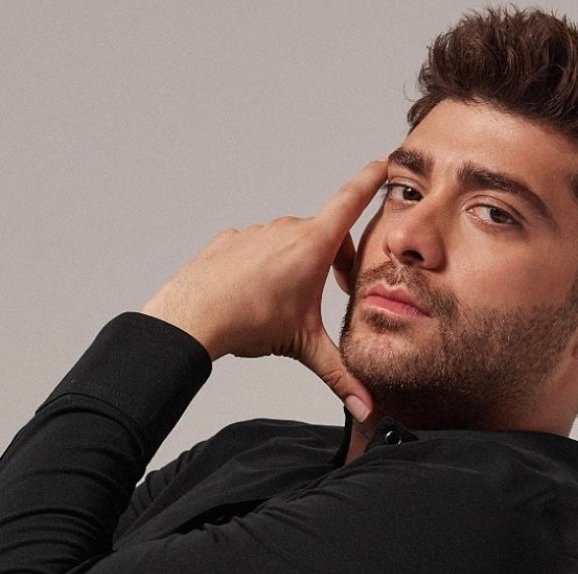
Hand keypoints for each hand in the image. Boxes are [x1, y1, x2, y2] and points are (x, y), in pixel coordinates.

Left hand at [141, 158, 387, 421]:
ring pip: (287, 241)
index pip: (351, 201)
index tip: (383, 164)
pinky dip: (262, 265)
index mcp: (313, 244)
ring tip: (288, 300)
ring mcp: (255, 232)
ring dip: (297, 262)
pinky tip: (254, 294)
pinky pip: (255, 248)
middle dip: (334, 258)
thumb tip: (364, 406)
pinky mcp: (229, 240)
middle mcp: (285, 229)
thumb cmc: (248, 321)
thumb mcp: (304, 347)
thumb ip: (338, 374)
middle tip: (335, 290)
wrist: (194, 315)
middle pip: (323, 234)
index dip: (371, 181)